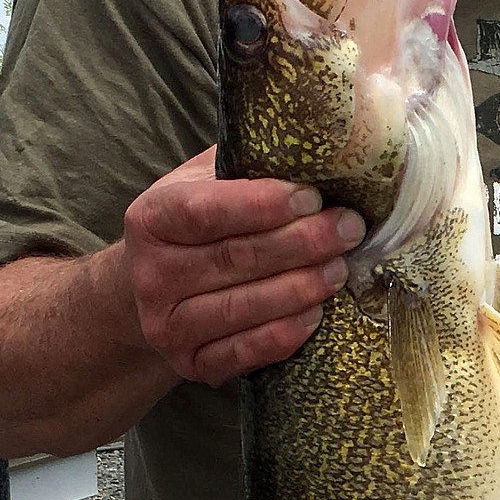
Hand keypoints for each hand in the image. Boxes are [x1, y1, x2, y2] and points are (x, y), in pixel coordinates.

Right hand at [123, 146, 365, 386]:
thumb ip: (243, 163)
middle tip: (349, 229)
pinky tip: (315, 316)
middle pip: (234, 259)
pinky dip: (281, 336)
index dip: (261, 205)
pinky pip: (240, 354)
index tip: (312, 197)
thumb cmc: (195, 226)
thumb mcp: (203, 182)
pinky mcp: (189, 364)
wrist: (151, 289)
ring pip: (240, 309)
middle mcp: (151, 274)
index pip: (205, 211)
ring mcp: (166, 324)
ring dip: (298, 289)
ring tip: (340, 270)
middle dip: (300, 244)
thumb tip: (314, 135)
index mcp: (151, 218)